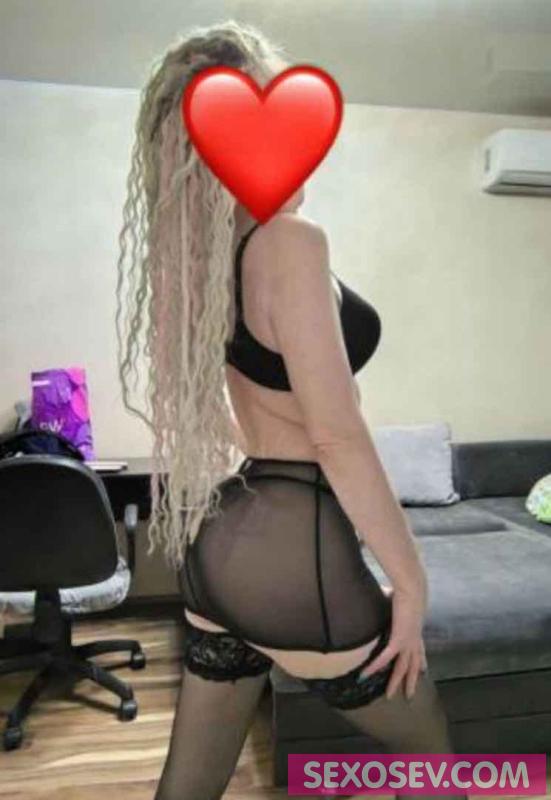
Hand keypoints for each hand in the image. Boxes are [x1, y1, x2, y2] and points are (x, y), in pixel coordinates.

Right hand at [359, 582, 428, 699]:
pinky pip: (385, 657)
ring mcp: (407, 641)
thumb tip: (386, 593)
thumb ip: (393, 602)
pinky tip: (365, 674)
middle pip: (413, 665)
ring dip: (395, 682)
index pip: (420, 650)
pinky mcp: (398, 640)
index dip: (421, 661)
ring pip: (402, 668)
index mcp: (416, 629)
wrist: (411, 587)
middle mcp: (414, 638)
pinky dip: (375, 666)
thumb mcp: (399, 599)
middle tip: (409, 695)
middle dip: (411, 680)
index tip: (423, 671)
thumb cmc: (406, 588)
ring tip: (389, 696)